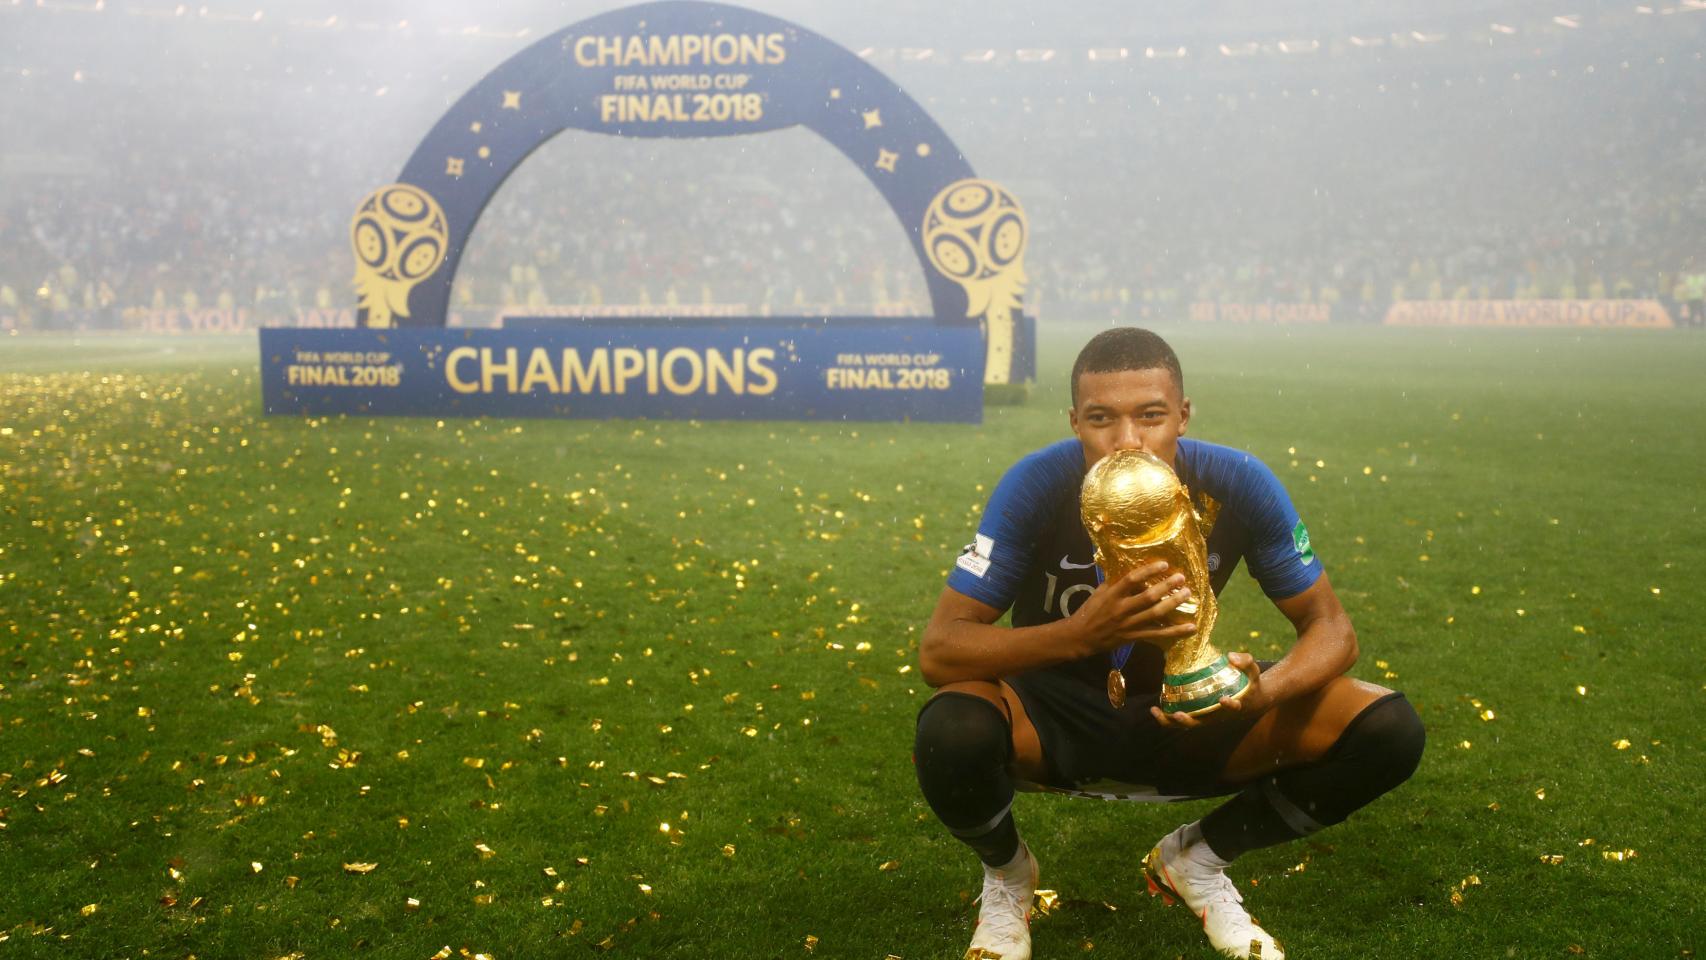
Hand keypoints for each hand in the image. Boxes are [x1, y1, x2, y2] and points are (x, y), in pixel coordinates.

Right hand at [1071, 562, 1197, 654]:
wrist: (1081, 637)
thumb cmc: (1091, 611)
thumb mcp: (1100, 592)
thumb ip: (1117, 582)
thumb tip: (1134, 568)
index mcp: (1112, 595)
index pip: (1132, 579)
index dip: (1148, 571)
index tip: (1164, 564)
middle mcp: (1122, 609)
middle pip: (1148, 597)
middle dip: (1166, 586)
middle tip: (1181, 577)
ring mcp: (1129, 624)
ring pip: (1155, 614)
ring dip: (1173, 603)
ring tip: (1187, 594)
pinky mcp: (1134, 637)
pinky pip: (1158, 634)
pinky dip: (1175, 632)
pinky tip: (1191, 627)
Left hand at [1149, 652, 1270, 728]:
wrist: (1252, 701)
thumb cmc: (1251, 683)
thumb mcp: (1253, 671)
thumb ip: (1245, 662)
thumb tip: (1230, 656)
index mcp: (1236, 704)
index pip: (1234, 708)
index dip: (1230, 705)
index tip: (1225, 700)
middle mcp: (1220, 715)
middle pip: (1203, 723)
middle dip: (1189, 720)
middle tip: (1178, 715)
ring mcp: (1209, 717)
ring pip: (1189, 724)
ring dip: (1171, 721)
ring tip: (1155, 711)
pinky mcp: (1201, 715)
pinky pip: (1183, 719)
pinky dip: (1168, 717)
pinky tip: (1155, 708)